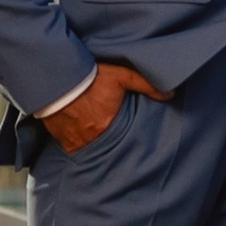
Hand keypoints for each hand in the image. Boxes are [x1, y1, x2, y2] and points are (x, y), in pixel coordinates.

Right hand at [40, 61, 165, 153]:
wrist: (55, 78)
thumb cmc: (89, 77)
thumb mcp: (120, 76)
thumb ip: (144, 84)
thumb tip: (170, 94)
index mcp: (107, 125)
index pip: (122, 143)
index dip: (127, 144)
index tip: (130, 144)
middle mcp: (90, 138)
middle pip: (104, 148)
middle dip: (110, 147)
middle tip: (113, 143)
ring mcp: (73, 140)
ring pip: (87, 149)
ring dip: (92, 145)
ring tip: (96, 140)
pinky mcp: (59, 138)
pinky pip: (70, 146)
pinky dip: (75, 142)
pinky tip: (79, 135)